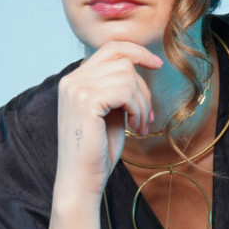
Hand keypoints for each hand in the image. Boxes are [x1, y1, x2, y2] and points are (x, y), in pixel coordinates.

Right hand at [53, 41, 162, 204]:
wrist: (82, 179)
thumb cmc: (98, 148)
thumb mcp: (110, 109)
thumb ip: (116, 85)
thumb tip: (139, 63)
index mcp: (74, 79)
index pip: (110, 48)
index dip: (137, 51)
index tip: (157, 64)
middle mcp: (71, 80)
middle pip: (122, 59)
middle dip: (143, 86)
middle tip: (148, 113)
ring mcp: (76, 89)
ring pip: (127, 76)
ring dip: (142, 102)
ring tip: (140, 124)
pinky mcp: (86, 101)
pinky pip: (125, 91)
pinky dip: (138, 109)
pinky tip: (134, 127)